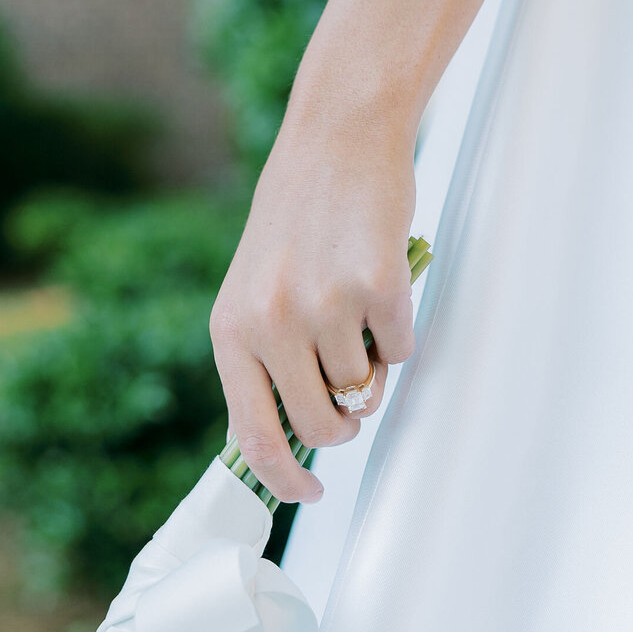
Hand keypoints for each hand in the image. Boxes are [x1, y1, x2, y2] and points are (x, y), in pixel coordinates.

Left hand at [210, 115, 417, 504]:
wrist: (335, 139)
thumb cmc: (298, 219)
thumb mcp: (252, 292)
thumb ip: (259, 362)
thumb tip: (270, 441)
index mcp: (231, 330)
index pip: (253, 435)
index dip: (285, 477)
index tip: (310, 492)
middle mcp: (270, 323)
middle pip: (321, 424)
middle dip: (345, 422)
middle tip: (352, 391)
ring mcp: (324, 306)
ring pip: (364, 388)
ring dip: (372, 363)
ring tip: (357, 307)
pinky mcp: (376, 287)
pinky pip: (401, 348)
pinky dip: (399, 327)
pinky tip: (380, 281)